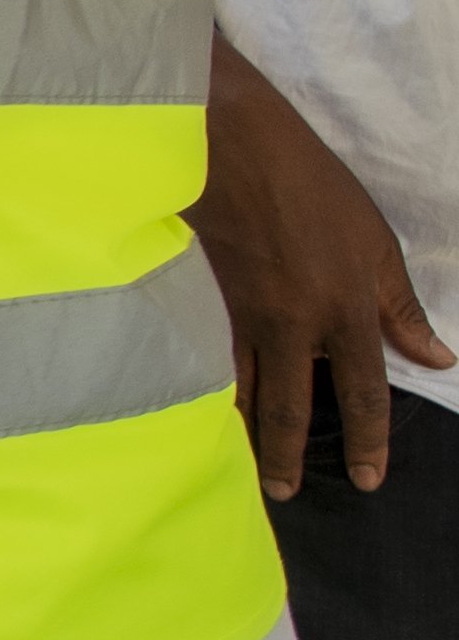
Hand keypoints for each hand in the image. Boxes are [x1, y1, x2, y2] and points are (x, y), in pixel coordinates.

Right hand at [201, 41, 446, 495]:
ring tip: (246, 465)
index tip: (369, 478)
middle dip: (288, 456)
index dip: (369, 439)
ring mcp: (242, 315)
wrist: (230, 147)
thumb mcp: (375, 240)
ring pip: (245, 389)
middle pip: (292, 407)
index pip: (364, 390)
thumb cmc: (311, 186)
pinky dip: (213, 390)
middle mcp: (294, 323)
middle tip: (285, 493)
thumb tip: (434, 355)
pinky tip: (207, 408)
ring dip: (248, 432)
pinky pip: (213, 359)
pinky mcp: (204, 300)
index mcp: (345, 307)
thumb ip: (401, 304)